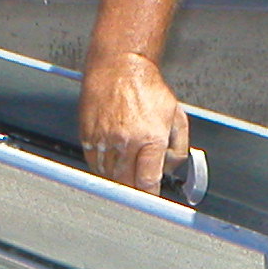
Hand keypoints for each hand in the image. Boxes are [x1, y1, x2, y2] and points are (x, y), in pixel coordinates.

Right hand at [79, 51, 190, 194]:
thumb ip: (178, 148)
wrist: (120, 67)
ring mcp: (105, 139)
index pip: (147, 181)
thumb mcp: (176, 116)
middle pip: (126, 183)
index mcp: (150, 138)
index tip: (150, 201)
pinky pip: (94, 163)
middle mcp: (126, 141)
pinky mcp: (88, 135)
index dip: (149, 196)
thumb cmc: (147, 89)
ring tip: (126, 169)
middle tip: (138, 189)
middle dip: (133, 191)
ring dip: (118, 179)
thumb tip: (171, 169)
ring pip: (108, 176)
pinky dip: (103, 167)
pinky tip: (113, 159)